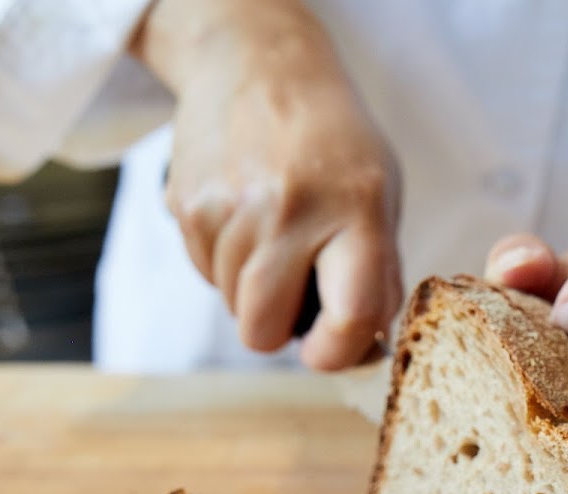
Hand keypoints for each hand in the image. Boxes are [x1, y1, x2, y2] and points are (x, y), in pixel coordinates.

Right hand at [130, 0, 401, 368]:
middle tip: (302, 295)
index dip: (339, 353)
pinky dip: (227, 264)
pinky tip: (248, 218)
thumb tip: (365, 350)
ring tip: (278, 236)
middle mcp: (290, 210)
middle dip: (282, 330)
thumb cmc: (336, 146)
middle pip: (263, 331)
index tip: (332, 350)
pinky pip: (206, 275)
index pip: (351, 315)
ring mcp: (230, 208)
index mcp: (357, 210)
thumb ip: (378, 276)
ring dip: (255, 291)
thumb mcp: (381, 199)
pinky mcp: (186, 205)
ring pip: (233, 307)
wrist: (260, 67)